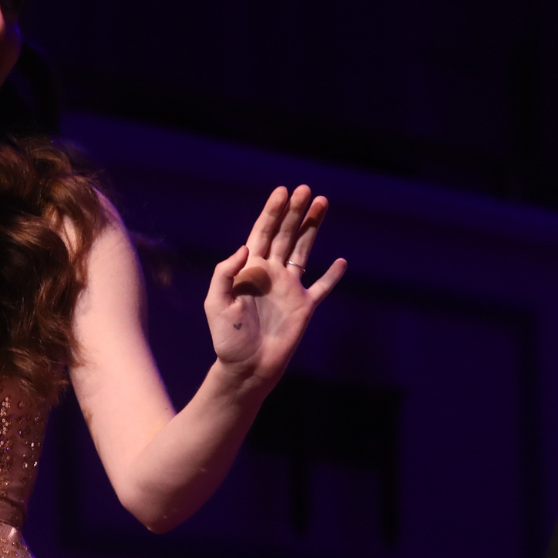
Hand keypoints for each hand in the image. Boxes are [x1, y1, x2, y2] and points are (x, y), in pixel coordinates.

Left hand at [207, 185, 345, 384]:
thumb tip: (245, 248)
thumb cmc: (227, 338)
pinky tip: (341, 262)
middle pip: (286, 235)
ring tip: (322, 204)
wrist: (246, 367)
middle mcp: (271, 273)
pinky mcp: (304, 307)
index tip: (283, 192)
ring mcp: (289, 289)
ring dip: (313, 228)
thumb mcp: (216, 303)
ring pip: (304, 251)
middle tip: (307, 190)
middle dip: (296, 212)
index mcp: (249, 269)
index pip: (263, 233)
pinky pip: (322, 287)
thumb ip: (225, 274)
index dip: (272, 212)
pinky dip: (332, 276)